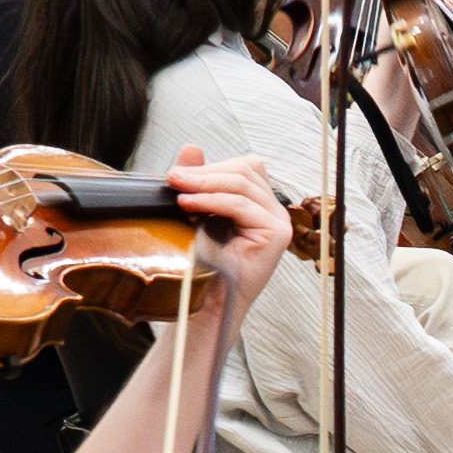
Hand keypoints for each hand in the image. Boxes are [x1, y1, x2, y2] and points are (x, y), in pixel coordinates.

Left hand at [148, 147, 296, 318]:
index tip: (176, 175)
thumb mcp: (195, 213)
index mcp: (258, 206)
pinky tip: (190, 205)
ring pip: (243, 183)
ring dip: (205, 183)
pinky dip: (213, 200)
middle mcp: (273, 213)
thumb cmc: (201, 267)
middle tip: (173, 178)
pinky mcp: (276, 235)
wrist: (203, 304)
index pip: (244, 168)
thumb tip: (191, 148)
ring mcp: (278, 223)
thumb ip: (197, 182)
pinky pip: (242, 205)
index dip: (212, 167)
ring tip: (178, 190)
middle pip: (246, 170)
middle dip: (206, 172)